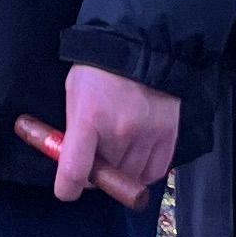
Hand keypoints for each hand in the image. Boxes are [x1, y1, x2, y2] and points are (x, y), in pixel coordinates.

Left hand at [52, 63, 178, 205]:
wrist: (140, 46)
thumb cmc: (98, 69)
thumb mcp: (74, 93)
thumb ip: (73, 129)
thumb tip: (71, 162)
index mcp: (88, 119)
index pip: (75, 170)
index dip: (67, 188)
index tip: (67, 189)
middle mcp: (119, 131)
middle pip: (105, 176)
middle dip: (97, 172)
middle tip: (95, 157)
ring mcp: (147, 135)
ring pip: (130, 177)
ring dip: (121, 171)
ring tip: (117, 149)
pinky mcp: (168, 136)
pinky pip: (154, 172)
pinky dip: (143, 172)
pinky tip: (137, 156)